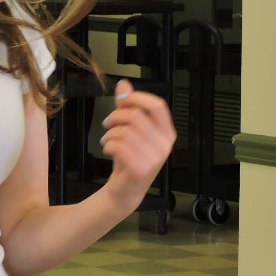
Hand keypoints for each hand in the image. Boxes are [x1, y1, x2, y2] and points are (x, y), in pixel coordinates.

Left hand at [98, 80, 175, 209]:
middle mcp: (165, 144)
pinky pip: (119, 146)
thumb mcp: (130, 130)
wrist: (126, 190)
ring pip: (125, 131)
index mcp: (167, 132)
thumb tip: (123, 84)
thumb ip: (128, 107)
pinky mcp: (141, 169)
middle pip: (136, 116)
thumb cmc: (130, 157)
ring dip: (110, 133)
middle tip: (108, 124)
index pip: (158, 105)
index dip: (138, 98)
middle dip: (116, 116)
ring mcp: (155, 158)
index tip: (122, 102)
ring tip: (107, 140)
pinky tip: (108, 149)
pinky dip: (108, 145)